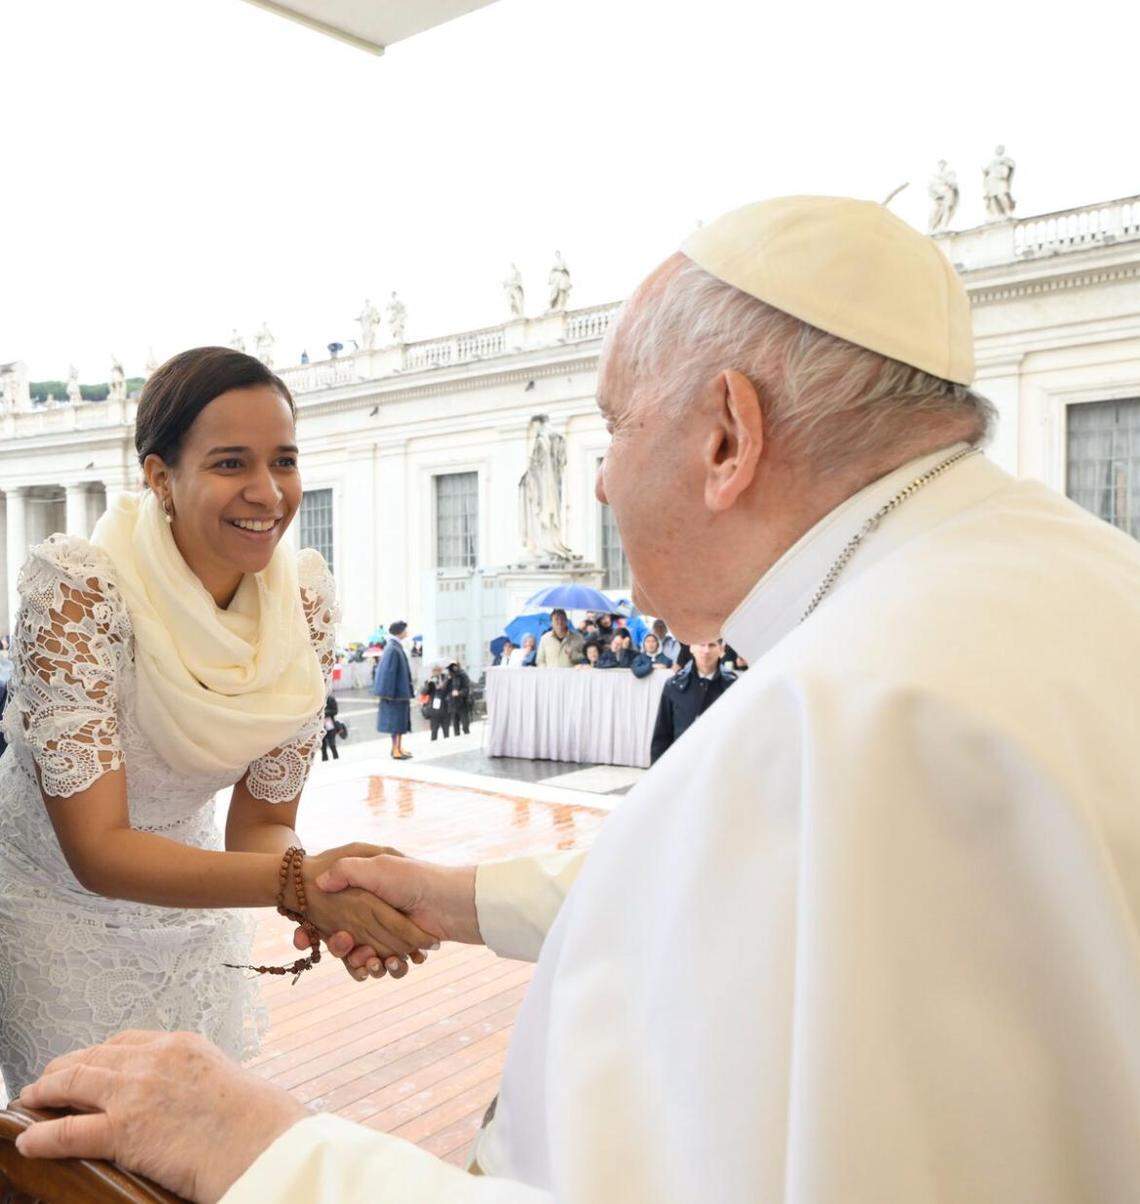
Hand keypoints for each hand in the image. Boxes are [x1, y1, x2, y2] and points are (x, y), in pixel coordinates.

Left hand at [15, 1031, 304, 1203]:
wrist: (260, 1140)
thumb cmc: (254, 1119)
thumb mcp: (223, 1078)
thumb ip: (193, 1078)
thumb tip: (181, 1096)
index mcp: (181, 1044)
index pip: (125, 1041)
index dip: (98, 1052)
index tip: (86, 1060)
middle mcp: (154, 1060)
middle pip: (95, 1057)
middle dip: (65, 1067)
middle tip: (46, 1080)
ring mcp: (136, 1092)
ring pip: (75, 1083)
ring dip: (46, 1092)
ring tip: (30, 1099)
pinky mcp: (124, 1130)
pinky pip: (70, 1131)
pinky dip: (44, 1136)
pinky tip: (29, 1140)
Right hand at [294, 844, 438, 968]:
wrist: (448, 901)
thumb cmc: (412, 879)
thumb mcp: (377, 866)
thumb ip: (346, 871)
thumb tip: (320, 883)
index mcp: (365, 897)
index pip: (337, 920)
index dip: (331, 933)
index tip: (337, 936)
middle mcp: (376, 917)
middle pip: (349, 944)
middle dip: (349, 952)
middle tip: (356, 950)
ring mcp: (391, 934)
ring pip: (368, 958)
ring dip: (368, 964)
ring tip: (375, 960)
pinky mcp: (406, 949)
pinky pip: (388, 966)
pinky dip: (388, 968)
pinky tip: (391, 962)